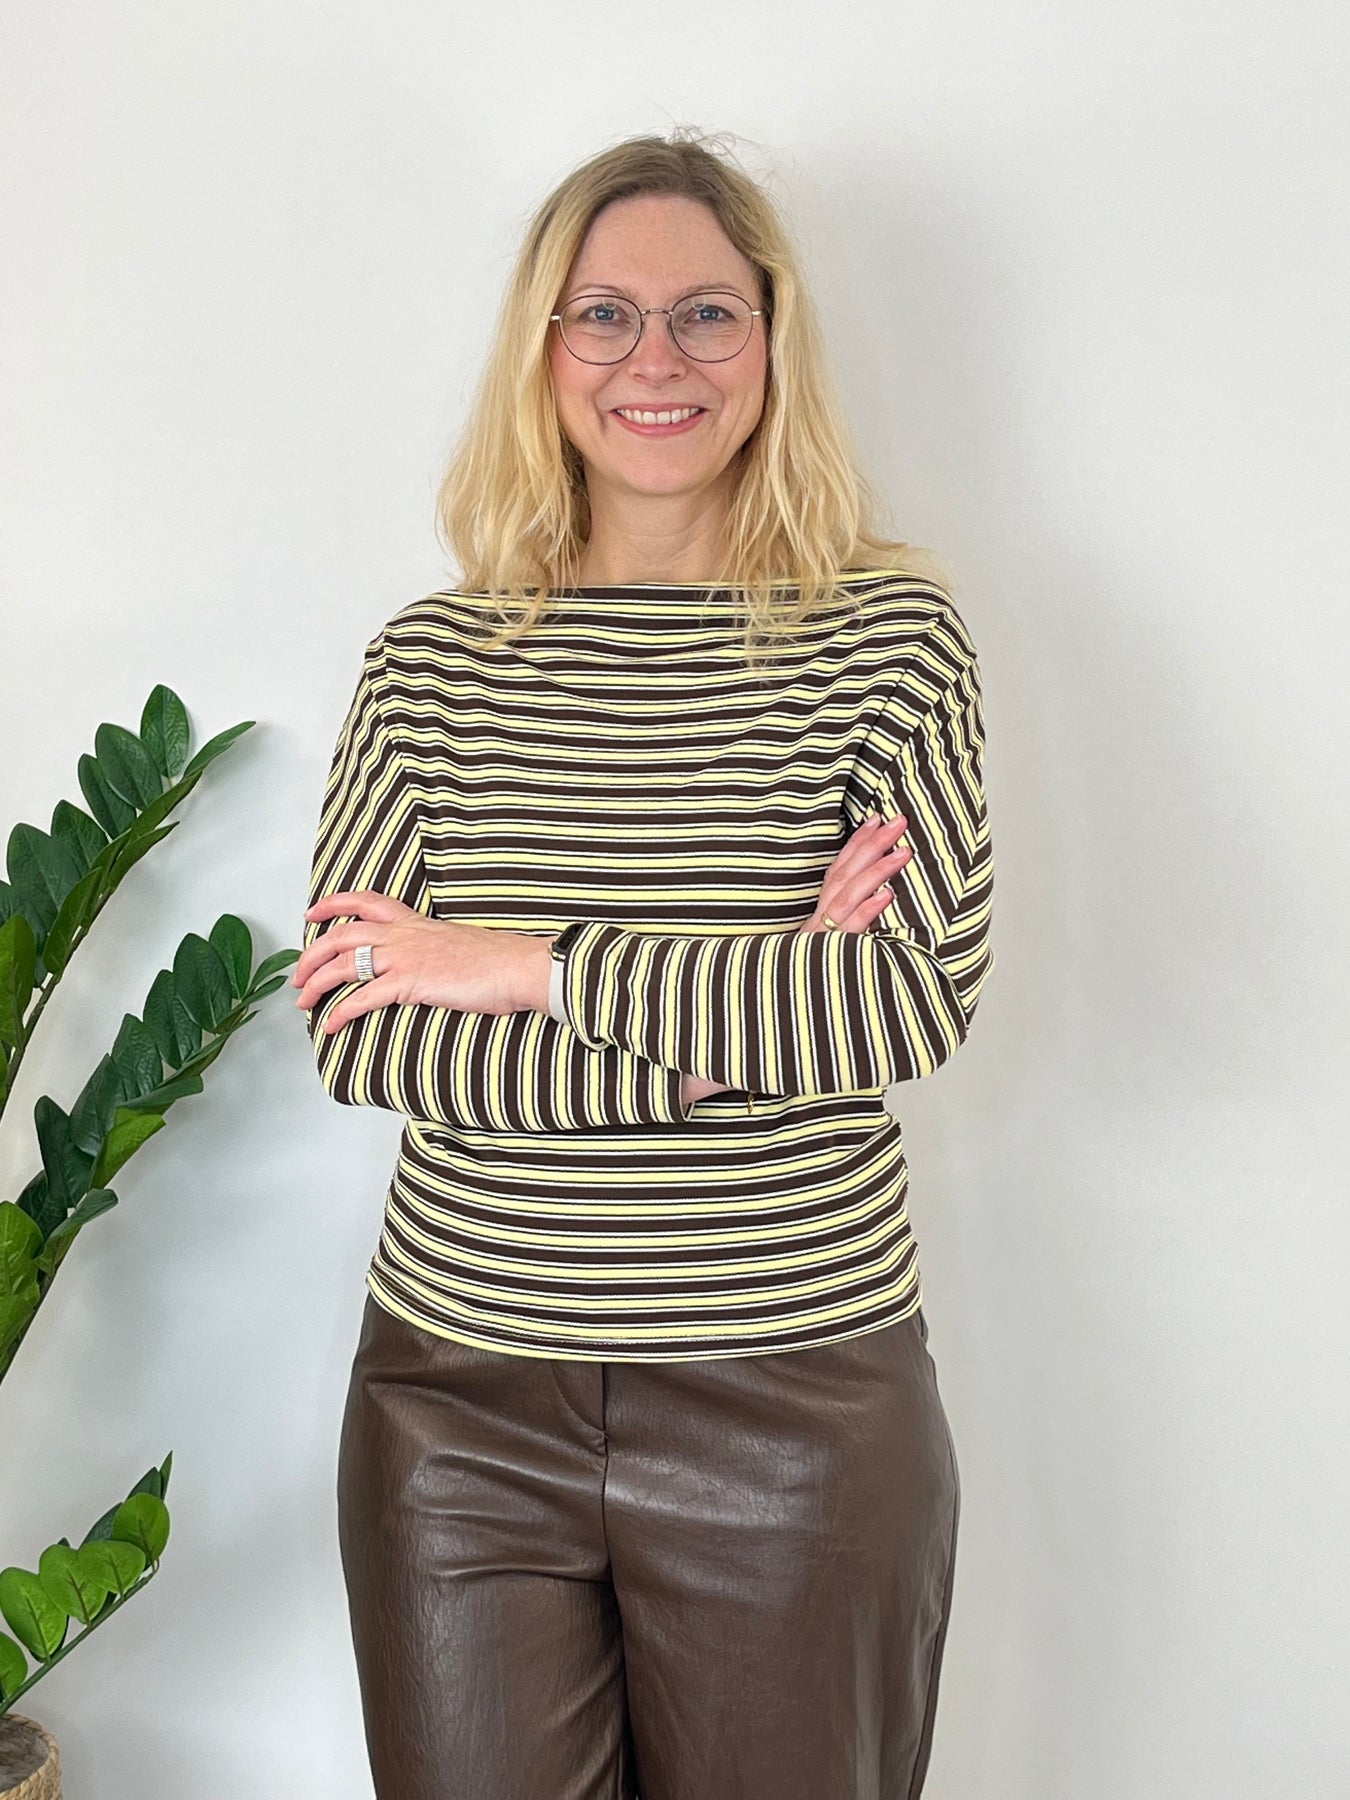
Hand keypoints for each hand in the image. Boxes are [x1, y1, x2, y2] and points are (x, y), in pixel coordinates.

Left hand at [293, 891, 549, 1032]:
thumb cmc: (498, 960)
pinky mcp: (410, 983)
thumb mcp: (459, 943)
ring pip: (343, 965)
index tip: (313, 912)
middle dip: (311, 955)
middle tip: (298, 975)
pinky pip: (363, 998)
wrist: (518, 967)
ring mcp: (404, 957)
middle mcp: (403, 935)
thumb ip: (434, 948)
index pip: (364, 902)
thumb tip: (428, 962)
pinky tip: (329, 1025)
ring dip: (316, 984)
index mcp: (414, 922)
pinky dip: (340, 1013)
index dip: (332, 904)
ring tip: (303, 1002)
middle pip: (340, 936)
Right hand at [682, 810, 911, 1108]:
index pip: (834, 877)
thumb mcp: (806, 966)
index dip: (855, 847)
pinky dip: (865, 914)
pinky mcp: (817, 964)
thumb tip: (856, 927)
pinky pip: (844, 937)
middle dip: (871, 846)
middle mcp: (811, 930)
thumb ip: (825, 948)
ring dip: (876, 872)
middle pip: (842, 879)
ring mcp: (814, 946)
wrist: (736, 1033)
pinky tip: (886, 897)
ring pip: (846, 900)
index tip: (874, 819)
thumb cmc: (776, 1006)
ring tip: (903, 850)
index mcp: (811, 926)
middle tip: (899, 819)